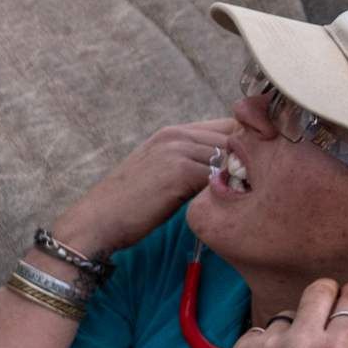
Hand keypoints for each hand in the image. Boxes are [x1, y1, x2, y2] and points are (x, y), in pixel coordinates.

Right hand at [51, 118, 242, 262]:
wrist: (96, 222)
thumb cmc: (127, 205)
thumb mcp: (157, 172)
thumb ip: (187, 161)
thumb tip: (226, 168)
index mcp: (172, 132)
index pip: (228, 125)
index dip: (245, 146)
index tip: (250, 169)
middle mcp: (176, 135)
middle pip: (235, 137)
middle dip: (248, 159)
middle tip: (251, 186)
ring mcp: (177, 151)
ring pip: (230, 156)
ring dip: (240, 176)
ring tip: (243, 197)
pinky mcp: (179, 172)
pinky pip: (220, 175)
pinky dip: (228, 189)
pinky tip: (228, 205)